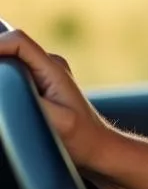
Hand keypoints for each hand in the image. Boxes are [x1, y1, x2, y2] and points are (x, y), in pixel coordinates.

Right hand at [0, 29, 114, 171]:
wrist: (97, 146)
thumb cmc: (81, 138)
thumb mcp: (57, 121)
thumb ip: (32, 102)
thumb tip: (8, 88)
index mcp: (53, 69)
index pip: (17, 41)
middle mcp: (49, 64)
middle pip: (10, 47)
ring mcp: (45, 72)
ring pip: (10, 58)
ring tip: (1, 95)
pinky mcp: (40, 83)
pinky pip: (14, 71)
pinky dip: (3, 78)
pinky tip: (4, 96)